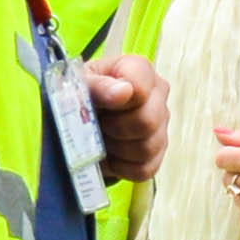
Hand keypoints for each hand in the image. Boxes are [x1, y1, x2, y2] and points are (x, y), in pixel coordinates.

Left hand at [87, 53, 166, 187]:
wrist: (79, 120)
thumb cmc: (81, 95)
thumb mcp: (79, 84)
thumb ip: (98, 85)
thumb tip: (124, 91)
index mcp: (140, 71)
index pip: (141, 86)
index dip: (119, 98)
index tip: (102, 104)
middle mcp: (158, 96)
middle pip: (147, 120)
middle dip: (114, 127)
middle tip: (97, 123)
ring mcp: (161, 127)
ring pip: (146, 148)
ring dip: (116, 148)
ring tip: (100, 138)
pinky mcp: (156, 156)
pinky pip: (143, 169)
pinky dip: (120, 166)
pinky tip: (109, 154)